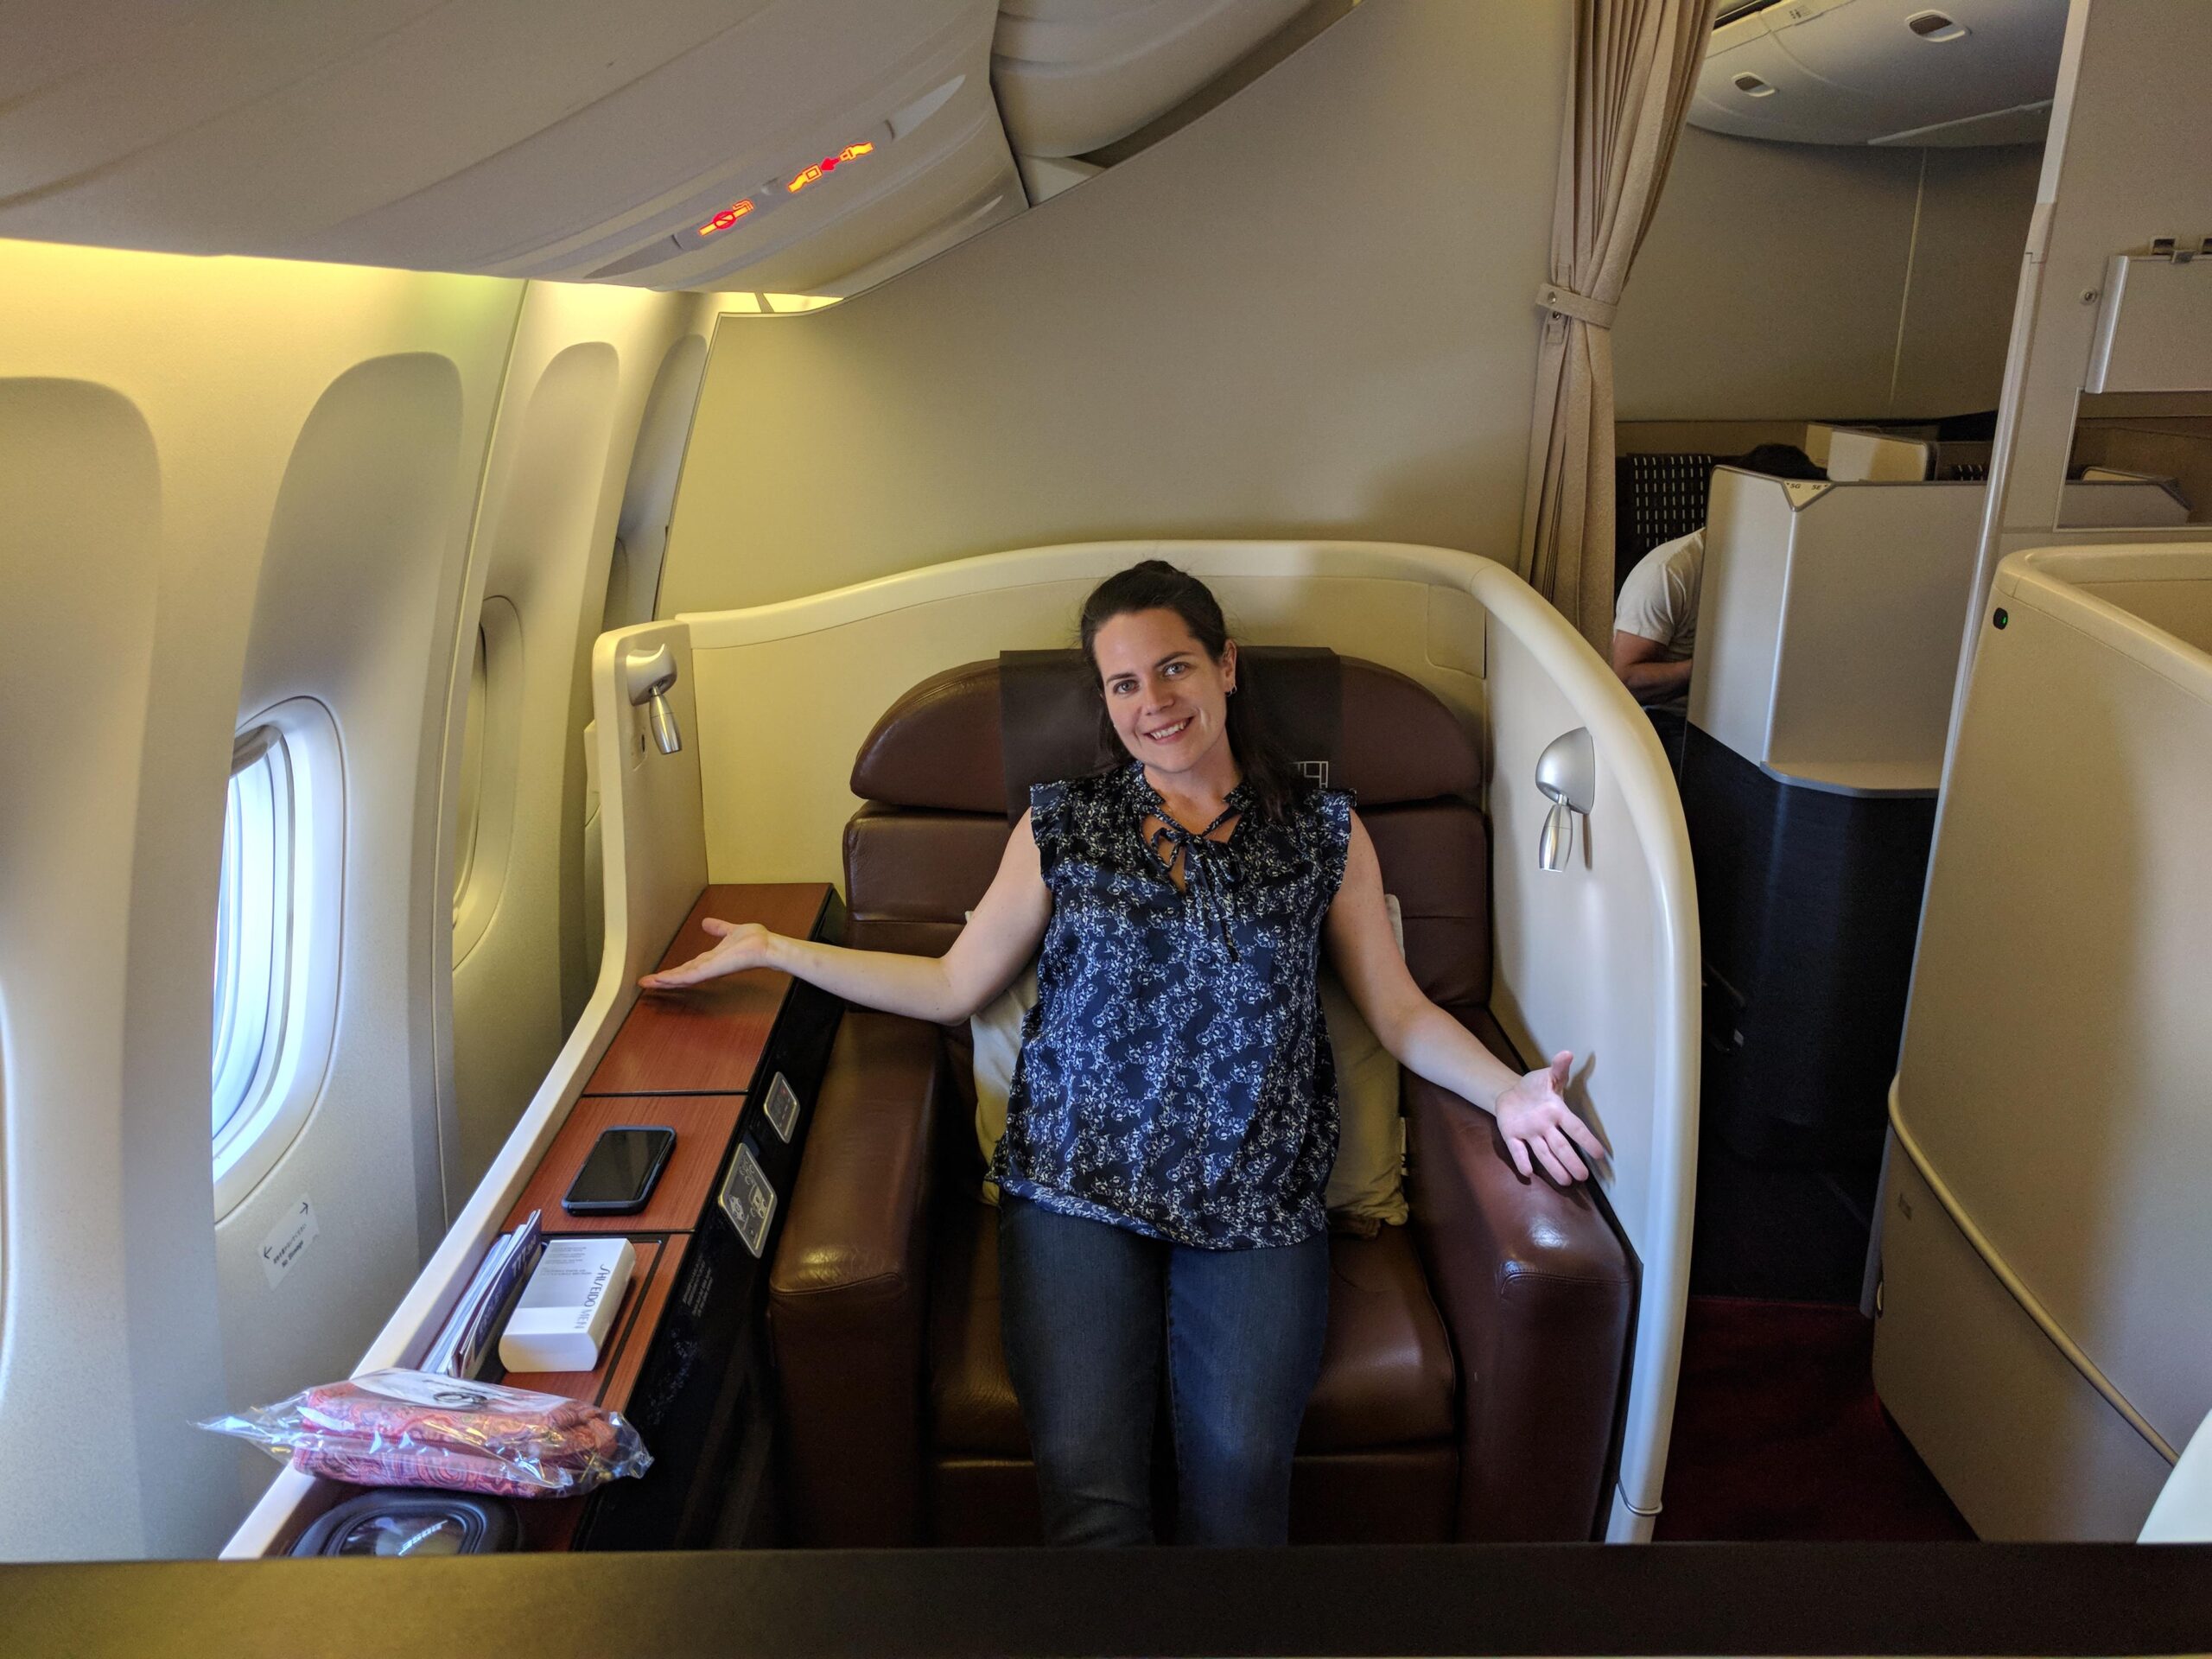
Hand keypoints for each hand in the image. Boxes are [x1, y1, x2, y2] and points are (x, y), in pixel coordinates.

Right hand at [639, 918, 774, 989]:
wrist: (767, 946)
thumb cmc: (755, 940)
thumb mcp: (730, 931)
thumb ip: (718, 928)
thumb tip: (706, 923)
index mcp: (711, 959)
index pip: (688, 967)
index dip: (673, 970)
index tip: (659, 974)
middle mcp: (709, 967)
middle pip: (681, 975)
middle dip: (663, 979)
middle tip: (645, 982)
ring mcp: (710, 970)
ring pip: (682, 977)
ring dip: (664, 980)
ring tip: (648, 983)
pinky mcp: (712, 970)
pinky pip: (690, 976)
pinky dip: (675, 978)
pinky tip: (663, 980)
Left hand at [1494, 1051, 1606, 1183]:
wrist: (1511, 1092)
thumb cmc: (1535, 1087)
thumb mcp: (1547, 1076)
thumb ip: (1558, 1067)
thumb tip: (1567, 1053)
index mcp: (1556, 1112)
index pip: (1575, 1128)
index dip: (1586, 1140)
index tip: (1600, 1154)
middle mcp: (1545, 1127)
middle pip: (1560, 1146)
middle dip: (1571, 1161)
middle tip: (1582, 1177)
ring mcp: (1529, 1133)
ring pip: (1543, 1152)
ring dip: (1553, 1167)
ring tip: (1566, 1181)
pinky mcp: (1512, 1135)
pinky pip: (1517, 1149)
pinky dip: (1521, 1160)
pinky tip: (1527, 1172)